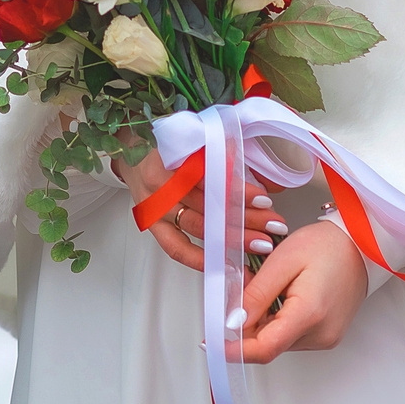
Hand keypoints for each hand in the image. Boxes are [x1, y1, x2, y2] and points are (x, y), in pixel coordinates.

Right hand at [110, 149, 296, 273]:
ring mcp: (154, 206)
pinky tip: (226, 264)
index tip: (265, 199)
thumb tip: (266, 180)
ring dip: (233, 238)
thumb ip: (223, 155)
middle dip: (246, 218)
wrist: (130, 150)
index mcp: (172, 154)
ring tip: (261, 244)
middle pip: (208, 204)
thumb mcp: (194, 138)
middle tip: (274, 226)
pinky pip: (176, 248)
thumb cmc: (167, 144)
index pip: (211, 176)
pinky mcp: (151, 224)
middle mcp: (161, 182)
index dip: (239, 190)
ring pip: (198, 226)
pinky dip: (201, 259)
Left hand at [234, 223, 366, 361]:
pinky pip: (289, 335)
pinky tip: (281, 294)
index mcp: (310, 315)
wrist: (362, 245)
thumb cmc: (327, 246)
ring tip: (269, 284)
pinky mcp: (325, 336)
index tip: (212, 342)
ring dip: (261, 319)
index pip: (264, 348)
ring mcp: (324, 338)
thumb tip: (231, 322)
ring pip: (276, 340)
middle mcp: (320, 335)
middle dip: (246, 322)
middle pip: (267, 344)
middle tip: (244, 285)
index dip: (234, 349)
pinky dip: (276, 319)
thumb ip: (255, 294)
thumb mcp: (283, 261)